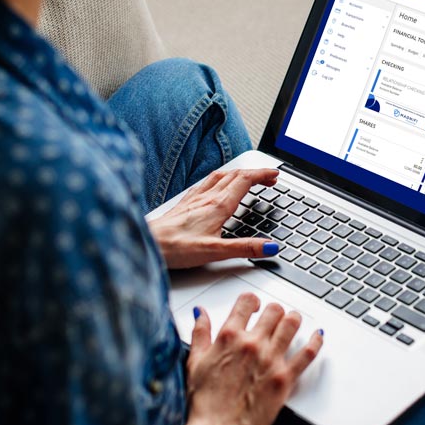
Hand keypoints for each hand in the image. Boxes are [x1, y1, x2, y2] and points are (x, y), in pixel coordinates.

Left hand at [148, 168, 280, 268]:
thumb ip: (245, 248)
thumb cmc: (175, 248)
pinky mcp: (184, 203)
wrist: (148, 243)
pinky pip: (206, 183)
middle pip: (235, 175)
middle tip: (269, 177)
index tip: (275, 174)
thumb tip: (270, 247)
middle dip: (255, 173)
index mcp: (217, 205)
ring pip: (220, 176)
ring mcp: (194, 198)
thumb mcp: (216, 252)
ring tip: (248, 177)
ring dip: (238, 174)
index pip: (245, 180)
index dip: (262, 174)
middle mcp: (206, 197)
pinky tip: (216, 186)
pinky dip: (219, 179)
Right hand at [165, 293, 322, 424]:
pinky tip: (317, 336)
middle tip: (274, 317)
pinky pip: (307, 353)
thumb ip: (200, 333)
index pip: (247, 302)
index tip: (254, 306)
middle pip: (273, 311)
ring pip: (292, 324)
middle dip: (274, 311)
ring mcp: (270, 360)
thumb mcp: (195, 361)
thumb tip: (201, 314)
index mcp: (229, 337)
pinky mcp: (285, 379)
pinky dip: (315, 341)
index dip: (252, 301)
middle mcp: (252, 344)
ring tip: (293, 321)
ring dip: (294, 319)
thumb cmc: (204, 402)